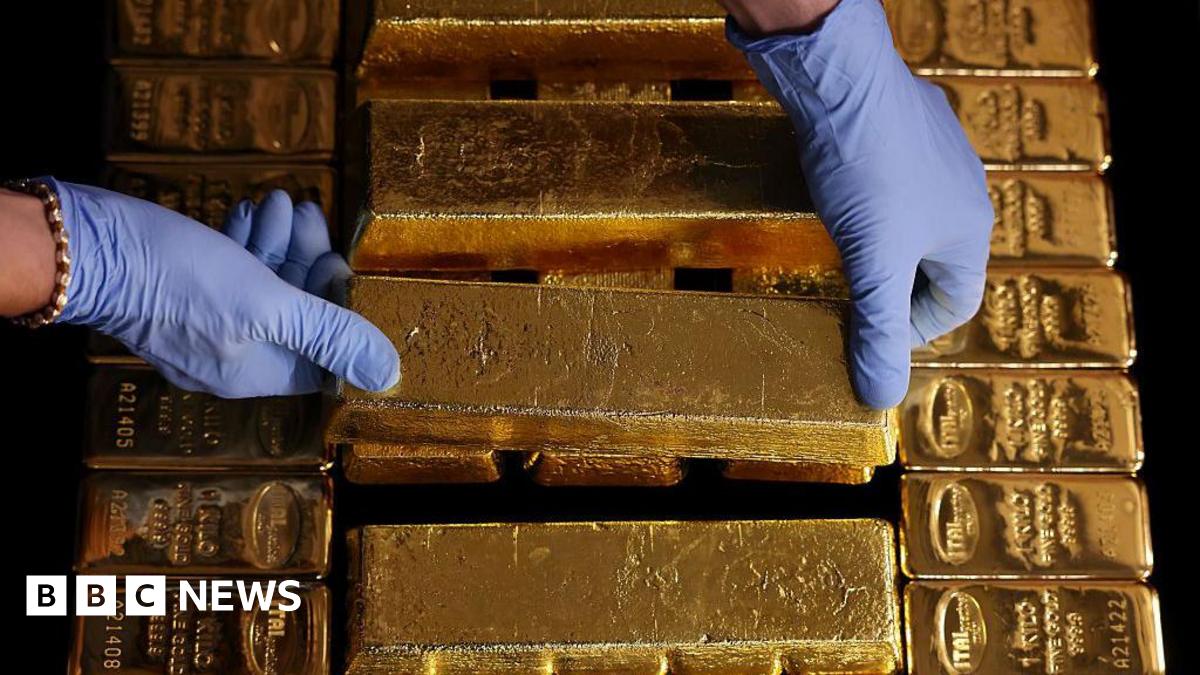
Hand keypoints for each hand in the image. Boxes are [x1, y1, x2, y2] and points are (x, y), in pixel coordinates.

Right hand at [53, 180, 399, 397]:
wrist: (87, 248)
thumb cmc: (180, 280)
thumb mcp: (270, 304)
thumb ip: (330, 334)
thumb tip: (388, 373)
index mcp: (254, 372)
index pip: (321, 355)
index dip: (339, 310)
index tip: (342, 266)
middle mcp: (229, 356)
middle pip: (293, 313)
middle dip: (307, 261)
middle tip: (308, 215)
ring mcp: (202, 325)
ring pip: (261, 285)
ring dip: (279, 241)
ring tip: (278, 203)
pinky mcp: (181, 291)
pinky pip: (229, 273)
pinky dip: (246, 242)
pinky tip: (249, 212)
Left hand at [726, 0, 992, 407]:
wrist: (842, 79)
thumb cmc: (865, 169)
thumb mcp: (871, 261)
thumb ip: (877, 330)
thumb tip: (880, 398)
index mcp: (970, 231)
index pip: (955, 304)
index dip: (912, 330)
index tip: (868, 333)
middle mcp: (965, 193)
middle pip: (935, 265)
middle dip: (894, 288)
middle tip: (851, 299)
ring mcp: (939, 156)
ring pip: (914, 222)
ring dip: (881, 246)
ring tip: (842, 253)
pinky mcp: (908, 128)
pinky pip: (897, 183)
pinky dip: (872, 204)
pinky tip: (840, 199)